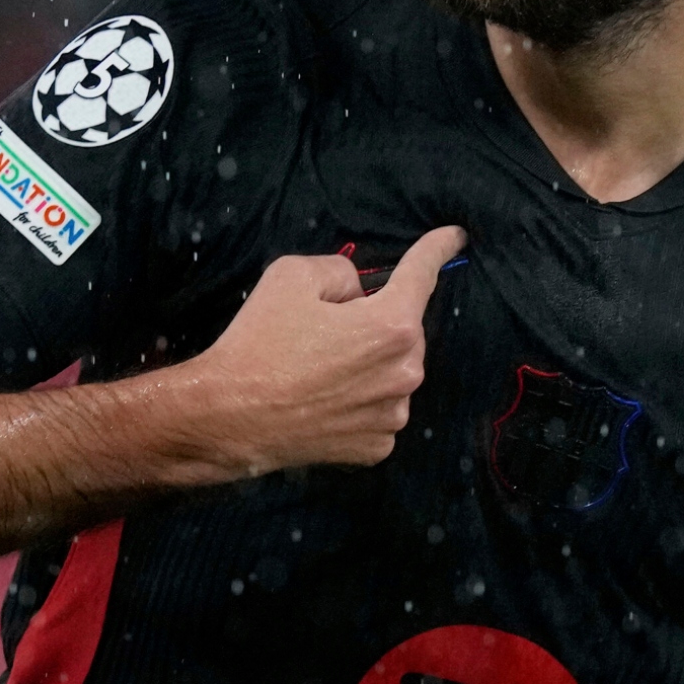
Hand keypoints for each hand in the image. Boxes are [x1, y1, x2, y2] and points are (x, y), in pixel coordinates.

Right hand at [189, 226, 466, 474]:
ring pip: (391, 372)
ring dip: (368, 364)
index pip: (423, 274)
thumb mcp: (292, 275)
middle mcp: (405, 372)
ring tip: (316, 371)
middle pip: (402, 329)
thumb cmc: (259, 342)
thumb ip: (340, 271)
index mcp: (393, 325)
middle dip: (374, 321)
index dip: (439, 248)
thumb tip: (359, 293)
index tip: (456, 236)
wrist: (228, 417)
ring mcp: (393, 415)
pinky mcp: (376, 448)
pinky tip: (322, 402)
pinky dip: (359, 401)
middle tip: (323, 330)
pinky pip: (378, 410)